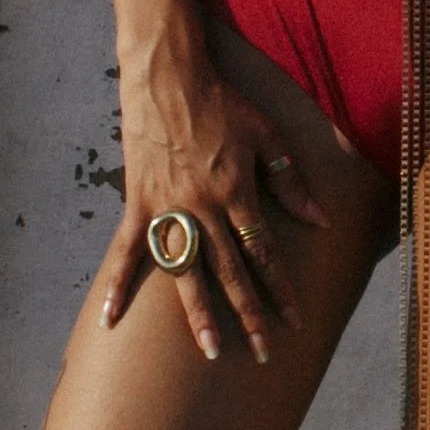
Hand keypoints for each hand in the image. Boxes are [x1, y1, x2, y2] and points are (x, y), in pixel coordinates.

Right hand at [103, 44, 326, 361]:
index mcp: (237, 192)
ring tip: (209, 350)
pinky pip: (128, 251)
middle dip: (248, 314)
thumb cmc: (222, 104)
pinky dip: (118, 284)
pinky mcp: (138, 203)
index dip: (280, 288)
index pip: (264, 252)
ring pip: (185, 272)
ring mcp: (168, 208)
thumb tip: (319, 220)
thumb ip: (290, 181)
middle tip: (262, 352)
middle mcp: (204, 207)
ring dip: (197, 314)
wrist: (167, 78)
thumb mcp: (267, 135)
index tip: (294, 321)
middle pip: (230, 271)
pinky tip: (110, 318)